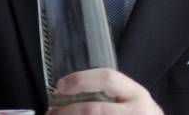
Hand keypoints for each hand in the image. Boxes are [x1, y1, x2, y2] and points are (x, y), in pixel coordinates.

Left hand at [48, 68, 163, 113]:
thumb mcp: (134, 101)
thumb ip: (113, 93)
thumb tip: (73, 89)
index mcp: (137, 95)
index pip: (107, 78)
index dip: (81, 80)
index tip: (59, 86)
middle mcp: (136, 113)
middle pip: (94, 109)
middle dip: (67, 111)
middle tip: (50, 112)